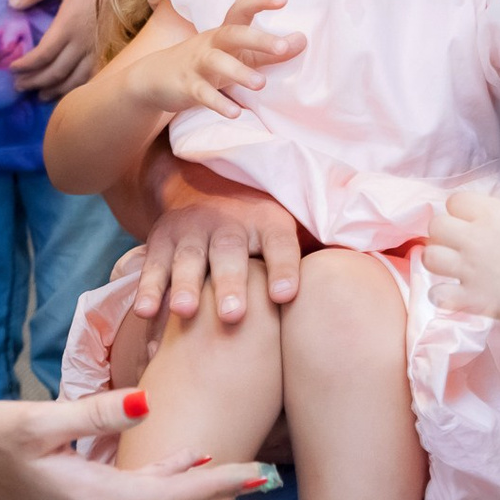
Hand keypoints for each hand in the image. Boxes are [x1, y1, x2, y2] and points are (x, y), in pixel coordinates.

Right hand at [0, 389, 269, 499]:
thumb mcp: (36, 420)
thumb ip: (93, 414)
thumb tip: (145, 403)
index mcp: (93, 496)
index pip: (171, 496)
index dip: (217, 485)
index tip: (258, 477)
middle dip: (219, 488)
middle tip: (266, 474)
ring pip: (158, 498)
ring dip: (197, 483)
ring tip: (238, 468)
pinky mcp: (82, 494)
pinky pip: (140, 490)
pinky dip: (169, 476)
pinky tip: (185, 458)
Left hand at [7, 0, 108, 99]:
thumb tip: (12, 3)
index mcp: (68, 26)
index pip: (41, 55)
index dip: (25, 66)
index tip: (13, 68)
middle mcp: (82, 43)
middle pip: (54, 72)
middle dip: (34, 82)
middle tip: (19, 86)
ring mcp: (97, 50)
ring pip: (73, 80)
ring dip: (55, 90)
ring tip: (41, 95)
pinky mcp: (110, 53)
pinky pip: (93, 78)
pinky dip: (78, 89)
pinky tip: (70, 92)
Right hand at [128, 0, 304, 120]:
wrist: (155, 78)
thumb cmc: (204, 64)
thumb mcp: (235, 55)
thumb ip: (267, 52)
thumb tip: (302, 40)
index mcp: (224, 33)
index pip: (241, 9)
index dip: (260, 2)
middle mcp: (210, 44)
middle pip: (232, 34)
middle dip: (257, 39)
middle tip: (283, 48)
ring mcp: (196, 65)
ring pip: (216, 63)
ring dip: (239, 72)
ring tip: (261, 84)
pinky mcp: (187, 87)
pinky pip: (202, 94)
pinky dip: (218, 103)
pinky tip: (235, 113)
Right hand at [133, 154, 303, 324]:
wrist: (201, 183)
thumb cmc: (257, 231)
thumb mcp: (286, 230)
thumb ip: (309, 259)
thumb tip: (353, 298)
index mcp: (268, 223)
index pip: (281, 245)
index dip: (283, 269)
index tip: (286, 297)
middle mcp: (230, 224)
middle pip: (231, 254)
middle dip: (229, 284)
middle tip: (232, 316)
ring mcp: (193, 230)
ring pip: (189, 258)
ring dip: (184, 285)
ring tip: (184, 312)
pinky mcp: (162, 239)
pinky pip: (154, 266)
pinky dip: (148, 288)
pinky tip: (146, 313)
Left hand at [424, 180, 499, 325]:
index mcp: (492, 214)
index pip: (455, 200)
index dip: (460, 208)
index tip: (471, 218)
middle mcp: (473, 239)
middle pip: (436, 226)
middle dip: (444, 232)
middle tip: (459, 241)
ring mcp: (468, 270)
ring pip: (430, 258)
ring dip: (438, 261)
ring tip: (452, 267)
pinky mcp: (470, 298)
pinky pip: (437, 295)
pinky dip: (441, 295)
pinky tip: (453, 295)